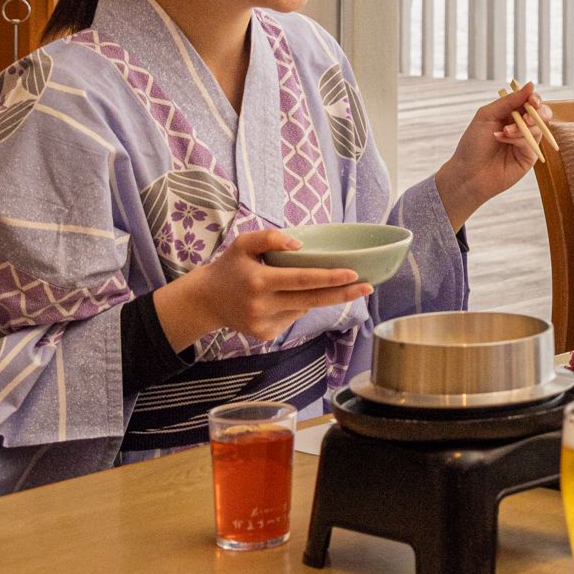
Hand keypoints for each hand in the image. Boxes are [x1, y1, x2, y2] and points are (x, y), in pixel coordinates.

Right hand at [155, 229, 369, 346]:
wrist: (205, 300)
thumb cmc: (229, 267)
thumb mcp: (243, 243)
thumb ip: (270, 237)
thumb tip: (300, 244)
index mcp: (258, 281)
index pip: (302, 280)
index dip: (329, 278)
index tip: (354, 274)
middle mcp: (262, 306)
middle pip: (312, 300)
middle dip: (343, 294)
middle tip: (368, 287)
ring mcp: (264, 324)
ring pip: (303, 308)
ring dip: (314, 296)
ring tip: (300, 284)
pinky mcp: (265, 335)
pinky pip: (293, 318)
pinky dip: (296, 306)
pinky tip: (281, 299)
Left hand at [435, 83, 549, 227]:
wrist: (469, 173)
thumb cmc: (473, 144)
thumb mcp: (488, 115)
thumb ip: (510, 100)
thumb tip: (531, 85)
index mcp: (510, 114)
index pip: (530, 101)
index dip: (534, 98)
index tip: (532, 100)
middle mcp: (521, 126)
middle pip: (541, 112)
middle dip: (535, 112)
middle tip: (525, 118)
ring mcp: (527, 141)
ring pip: (539, 126)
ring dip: (522, 127)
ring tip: (504, 132)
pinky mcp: (530, 156)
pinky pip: (532, 141)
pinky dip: (518, 138)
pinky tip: (503, 140)